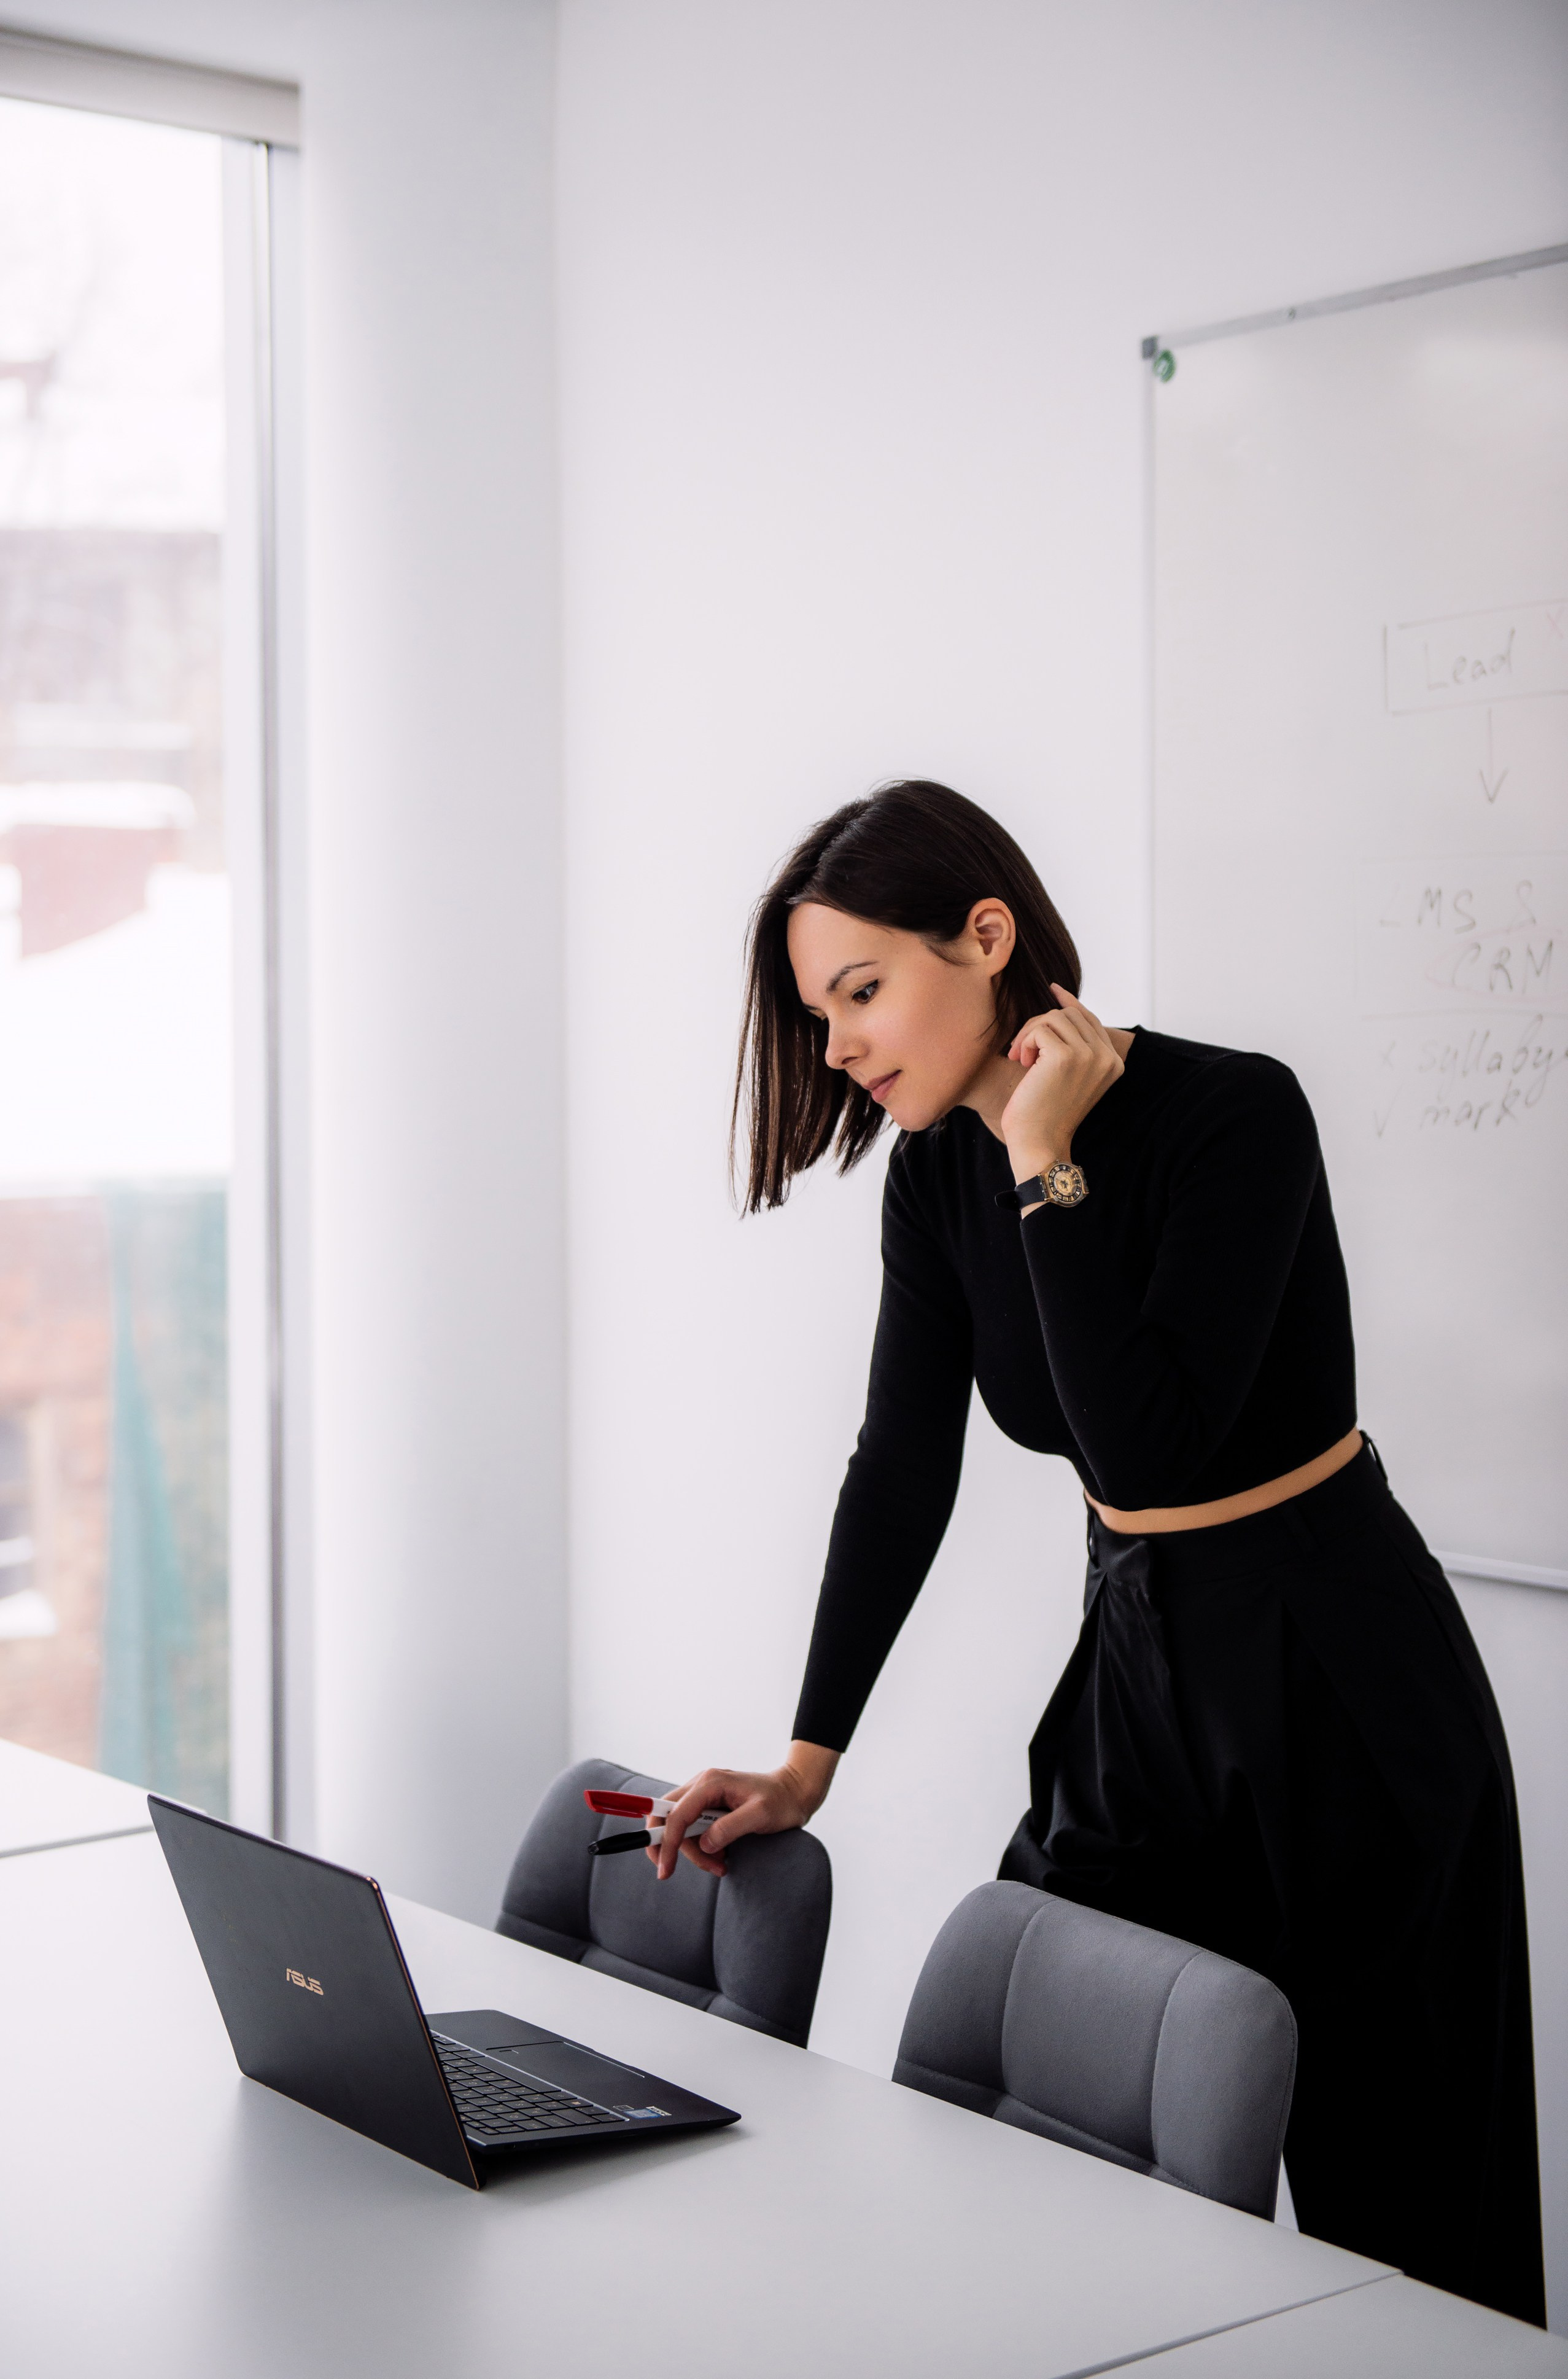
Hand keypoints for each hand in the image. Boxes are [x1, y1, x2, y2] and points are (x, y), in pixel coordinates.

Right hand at [649, 1742, 838, 1879]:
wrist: (795, 1792)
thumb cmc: (781, 1801)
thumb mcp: (760, 1815)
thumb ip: (730, 1828)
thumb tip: (705, 1844)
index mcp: (710, 1783)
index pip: (676, 1814)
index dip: (666, 1843)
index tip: (665, 1870)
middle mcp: (702, 1784)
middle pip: (668, 1816)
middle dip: (670, 1846)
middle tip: (673, 1871)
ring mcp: (705, 1794)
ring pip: (680, 1826)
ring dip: (693, 1851)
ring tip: (720, 1865)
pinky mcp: (710, 1805)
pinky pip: (693, 1828)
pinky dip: (701, 1847)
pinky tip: (720, 1856)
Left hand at [1000, 985, 1124, 1178]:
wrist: (1039, 1143)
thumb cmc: (1045, 1113)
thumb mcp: (1067, 1076)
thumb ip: (1073, 1047)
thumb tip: (1060, 1005)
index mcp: (1113, 1063)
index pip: (1091, 1019)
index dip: (1070, 1003)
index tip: (1052, 988)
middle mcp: (1107, 1057)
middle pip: (1070, 1014)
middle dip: (1040, 1026)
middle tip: (1022, 1052)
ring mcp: (1090, 1055)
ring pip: (1053, 1017)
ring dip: (1029, 1035)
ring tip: (1021, 1060)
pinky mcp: (1066, 1055)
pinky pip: (1040, 1028)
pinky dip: (1024, 1042)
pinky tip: (1022, 1064)